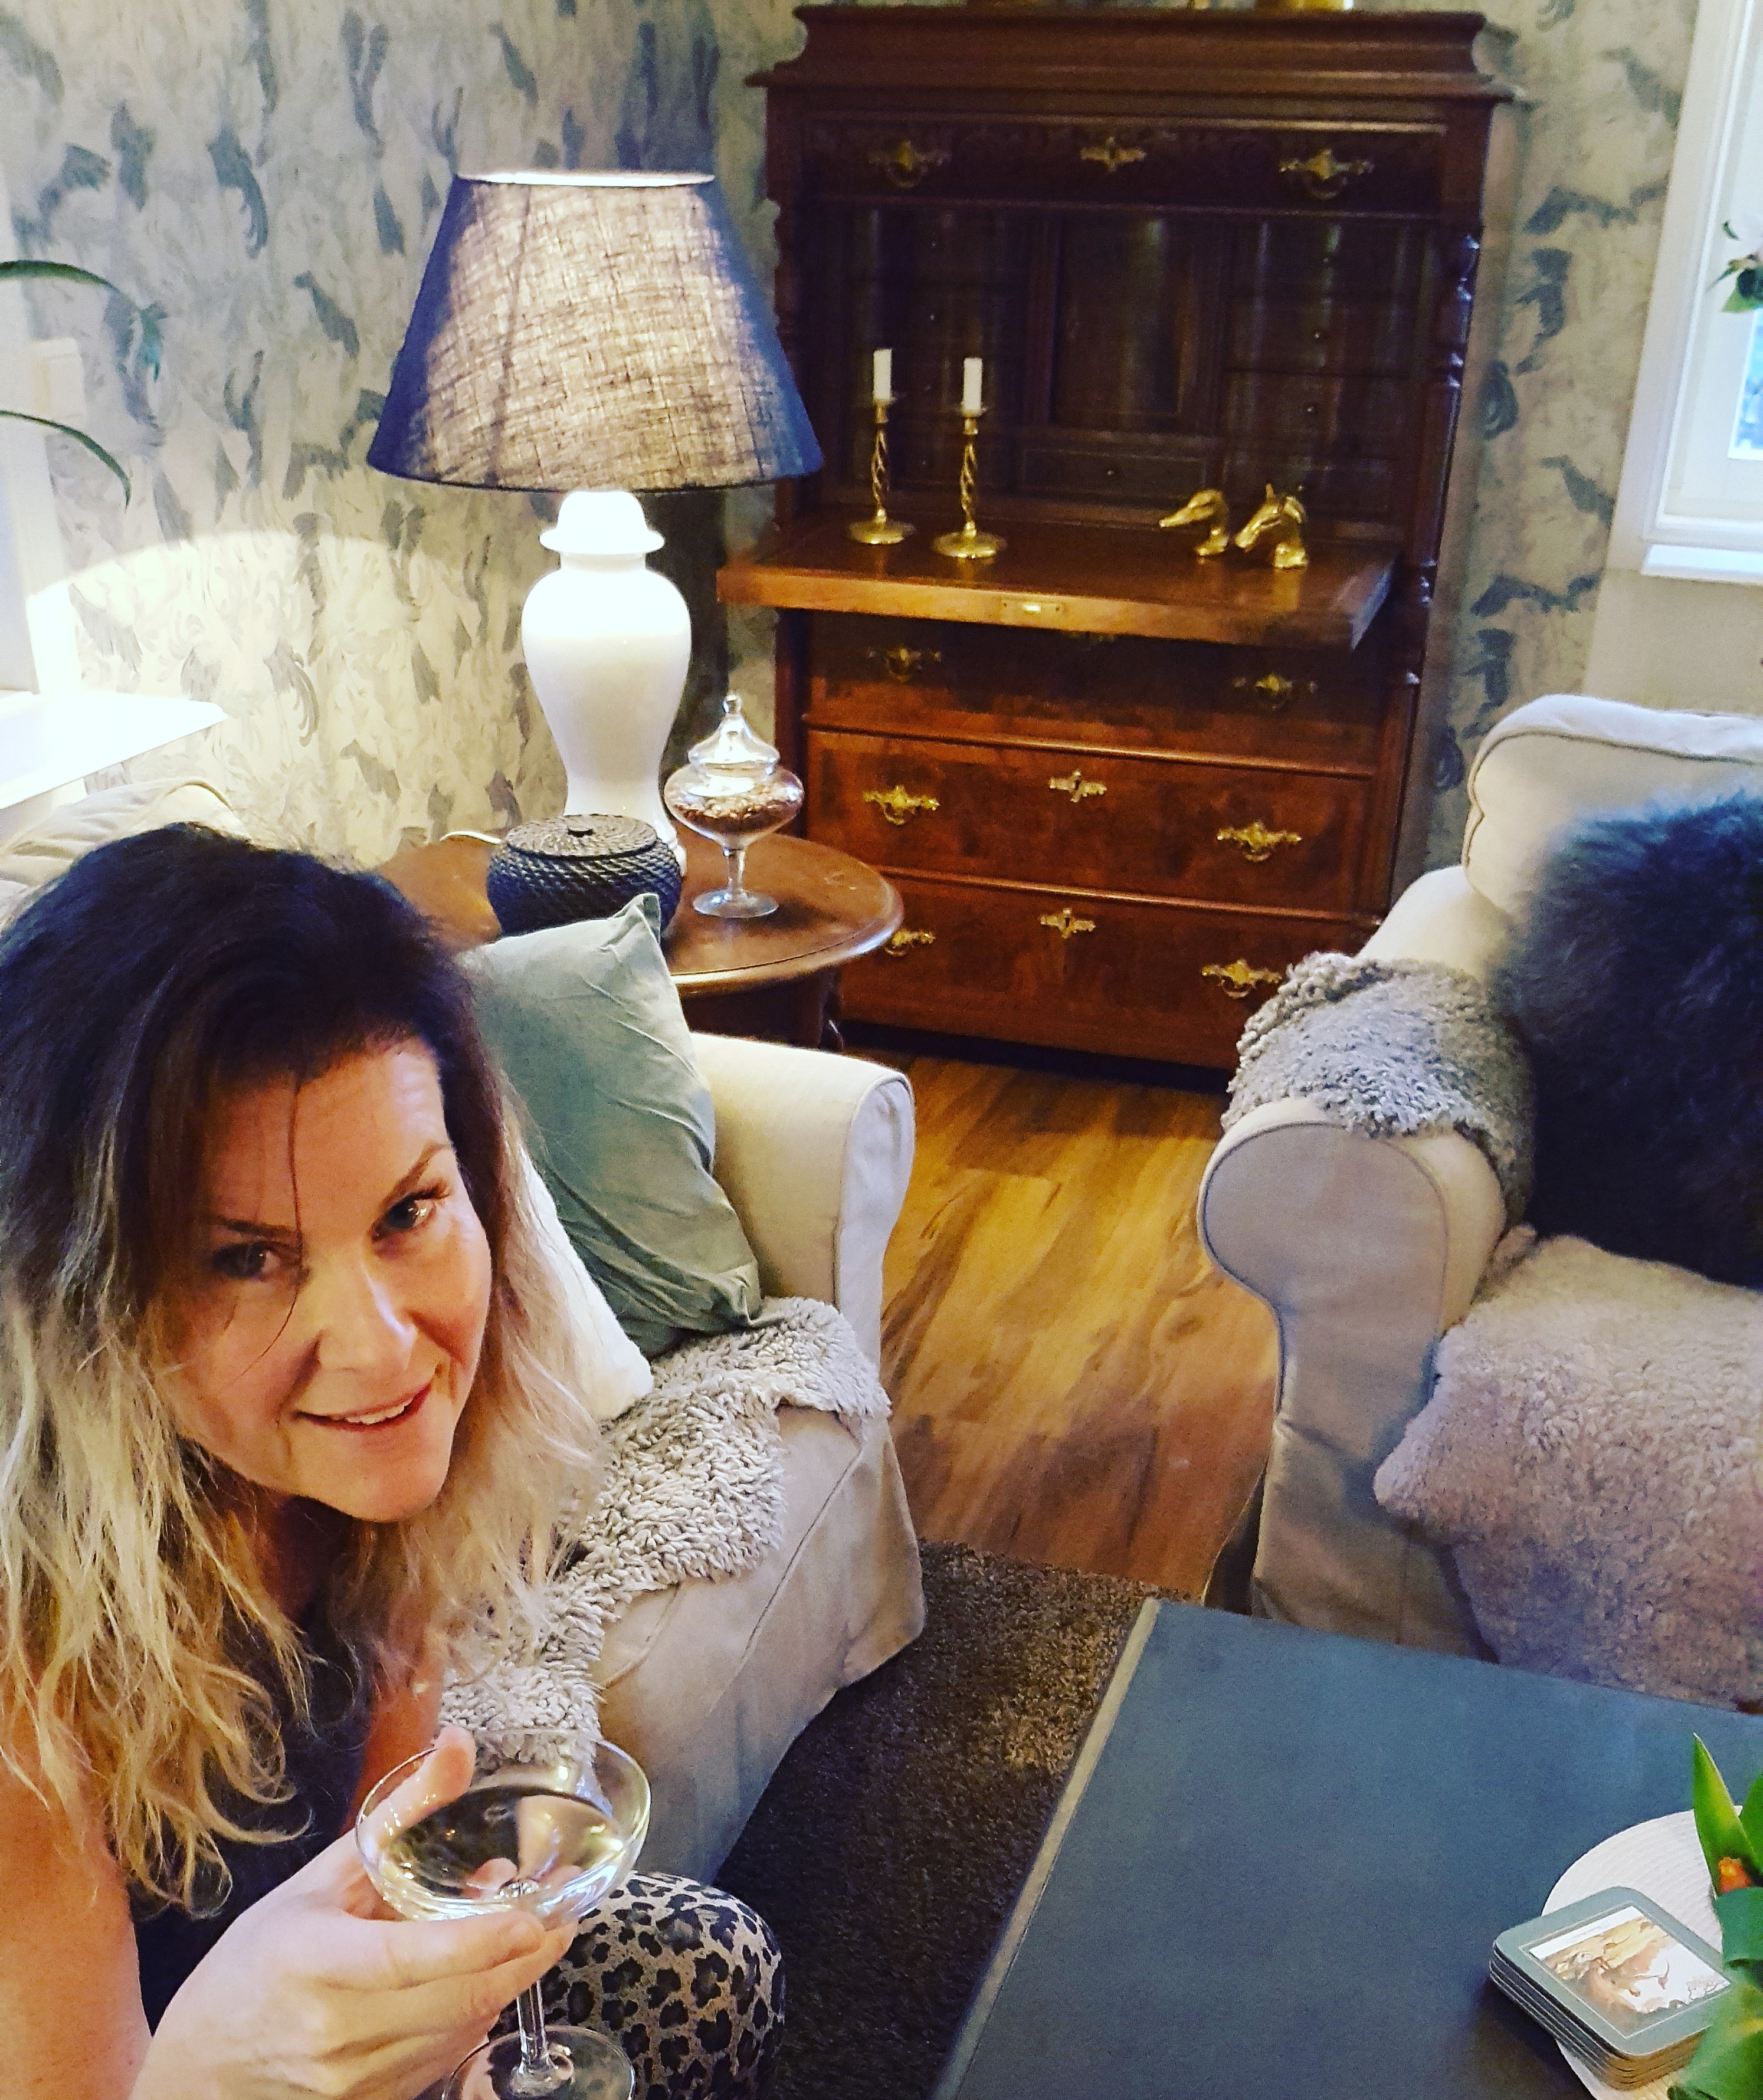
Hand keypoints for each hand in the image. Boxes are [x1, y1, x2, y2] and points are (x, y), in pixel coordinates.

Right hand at [135, 1822, 573, 2099]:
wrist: (200, 2075)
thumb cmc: (255, 1966)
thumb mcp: (317, 1882)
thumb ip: (398, 1816)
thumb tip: (460, 1746)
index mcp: (314, 1963)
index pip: (403, 1958)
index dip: (472, 1942)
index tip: (528, 1918)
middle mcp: (336, 2029)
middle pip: (457, 1999)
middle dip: (524, 1957)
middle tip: (563, 1916)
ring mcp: (355, 2078)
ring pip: (462, 2029)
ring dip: (504, 1983)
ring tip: (523, 1937)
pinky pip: (445, 2058)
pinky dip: (472, 2016)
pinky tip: (475, 1982)